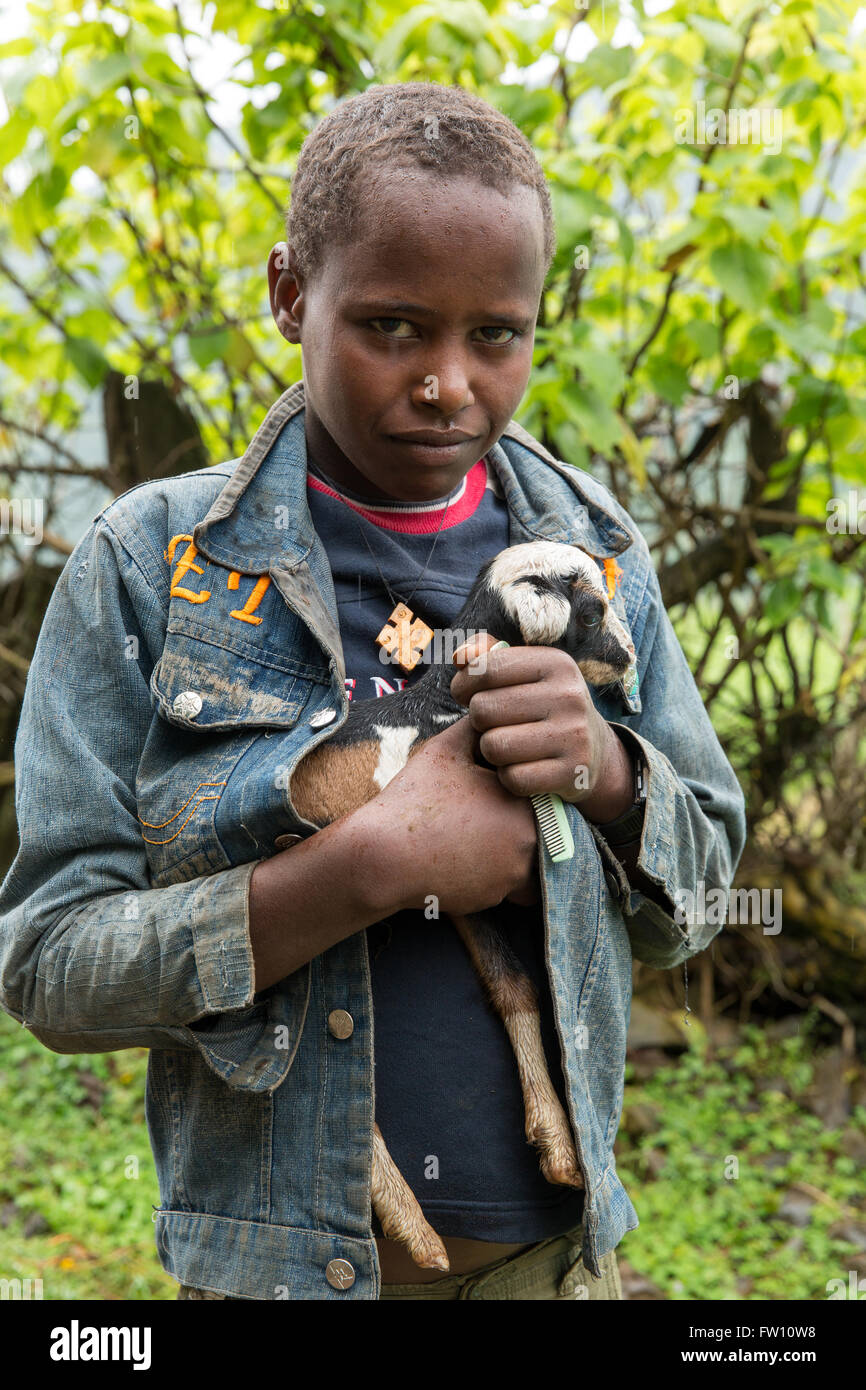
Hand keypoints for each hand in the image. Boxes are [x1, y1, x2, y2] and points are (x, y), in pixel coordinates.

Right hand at [358, 714, 540, 914]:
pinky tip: (461, 860)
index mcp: (522, 802)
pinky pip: (506, 886)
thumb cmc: (416, 799)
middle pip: (539, 830)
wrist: (385, 855)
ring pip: (526, 860)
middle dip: (517, 824)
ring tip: (472, 839)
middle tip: (481, 817)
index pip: (540, 794)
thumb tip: (486, 711)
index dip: (518, 791)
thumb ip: (475, 728)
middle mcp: (528, 841)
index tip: (494, 791)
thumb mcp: (445, 750)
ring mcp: (513, 874)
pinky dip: (490, 875)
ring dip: (508, 853)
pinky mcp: (495, 898)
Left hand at [449, 633, 634, 822]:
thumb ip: (486, 655)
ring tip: (508, 746)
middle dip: (478, 721)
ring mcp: (574, 735)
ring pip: (493, 747)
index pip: (485, 669)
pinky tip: (522, 768)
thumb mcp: (525, 671)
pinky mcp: (572, 772)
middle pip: (483, 709)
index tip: (467, 696)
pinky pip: (512, 778)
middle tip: (495, 725)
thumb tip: (459, 656)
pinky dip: (509, 777)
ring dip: (491, 751)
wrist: (594, 751)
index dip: (463, 685)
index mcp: (556, 663)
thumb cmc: (543, 704)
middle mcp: (569, 695)